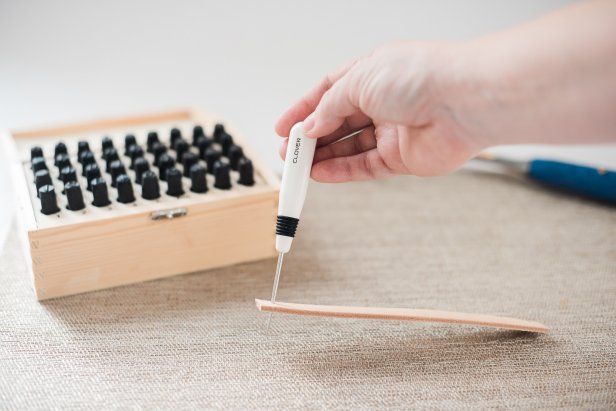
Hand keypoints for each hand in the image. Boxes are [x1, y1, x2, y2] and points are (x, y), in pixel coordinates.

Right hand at [275, 41, 482, 181]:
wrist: (463, 102)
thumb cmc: (420, 77)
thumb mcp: (359, 81)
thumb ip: (330, 106)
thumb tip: (312, 126)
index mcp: (372, 74)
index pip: (330, 93)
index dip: (305, 110)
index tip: (284, 127)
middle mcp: (382, 102)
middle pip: (338, 123)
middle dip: (311, 138)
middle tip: (288, 152)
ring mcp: (392, 131)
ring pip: (349, 147)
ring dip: (322, 157)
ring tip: (298, 167)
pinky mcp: (402, 158)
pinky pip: (365, 167)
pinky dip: (341, 171)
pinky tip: (321, 174)